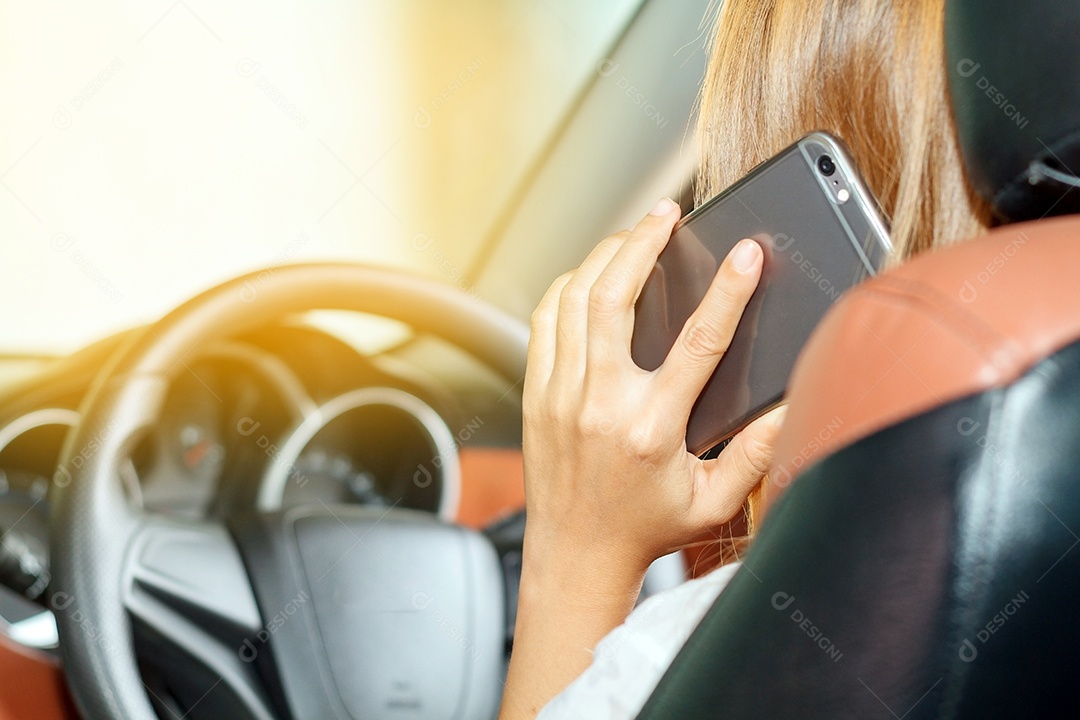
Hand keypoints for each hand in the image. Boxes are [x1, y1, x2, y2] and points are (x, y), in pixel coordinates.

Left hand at [500, 198, 785, 719]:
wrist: (577, 555)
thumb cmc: (647, 528)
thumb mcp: (715, 501)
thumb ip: (757, 453)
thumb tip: (791, 403)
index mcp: (652, 428)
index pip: (698, 341)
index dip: (728, 290)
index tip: (745, 252)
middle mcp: (601, 403)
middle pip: (615, 297)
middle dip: (643, 242)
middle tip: (666, 213)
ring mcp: (560, 395)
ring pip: (573, 299)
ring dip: (603, 256)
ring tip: (632, 233)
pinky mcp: (536, 395)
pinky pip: (544, 321)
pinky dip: (566, 287)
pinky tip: (588, 275)